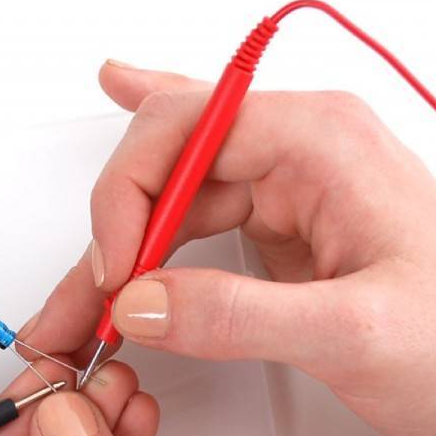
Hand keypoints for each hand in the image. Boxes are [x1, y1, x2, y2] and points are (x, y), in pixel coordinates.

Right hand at [19, 63, 435, 435]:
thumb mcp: (353, 335)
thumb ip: (238, 317)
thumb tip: (139, 304)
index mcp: (321, 143)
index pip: (185, 131)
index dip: (127, 198)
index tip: (112, 271)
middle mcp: (298, 150)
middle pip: (164, 159)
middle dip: (109, 230)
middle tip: (82, 298)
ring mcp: (285, 184)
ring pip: (169, 194)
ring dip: (117, 246)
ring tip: (83, 297)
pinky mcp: (276, 221)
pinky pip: (191, 205)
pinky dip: (143, 207)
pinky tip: (122, 100)